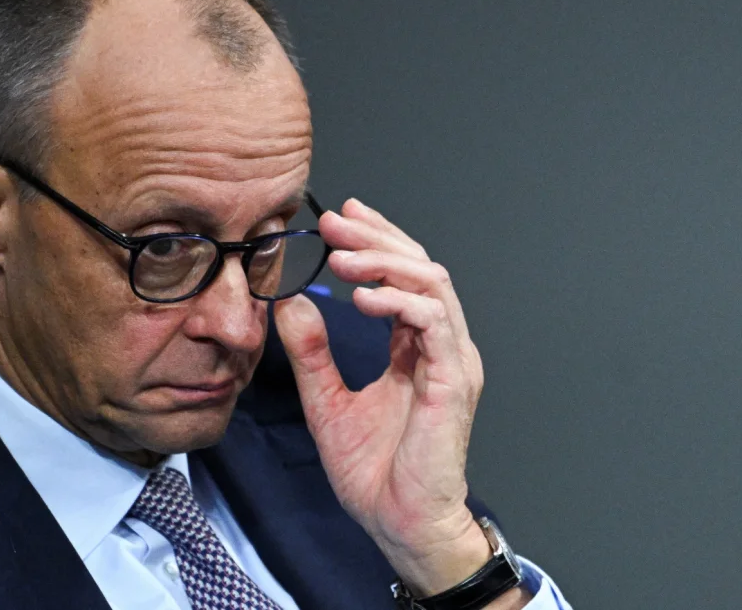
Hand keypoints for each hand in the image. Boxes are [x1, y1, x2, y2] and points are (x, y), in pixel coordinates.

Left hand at [275, 198, 496, 596]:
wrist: (400, 522)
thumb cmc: (376, 473)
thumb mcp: (327, 401)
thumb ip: (311, 353)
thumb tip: (289, 303)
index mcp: (417, 348)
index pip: (404, 277)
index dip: (376, 242)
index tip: (339, 219)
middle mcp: (442, 346)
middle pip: (421, 268)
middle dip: (377, 239)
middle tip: (334, 223)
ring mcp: (452, 360)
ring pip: (432, 285)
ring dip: (386, 263)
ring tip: (343, 257)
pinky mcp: (453, 380)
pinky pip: (434, 323)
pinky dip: (399, 302)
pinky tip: (363, 297)